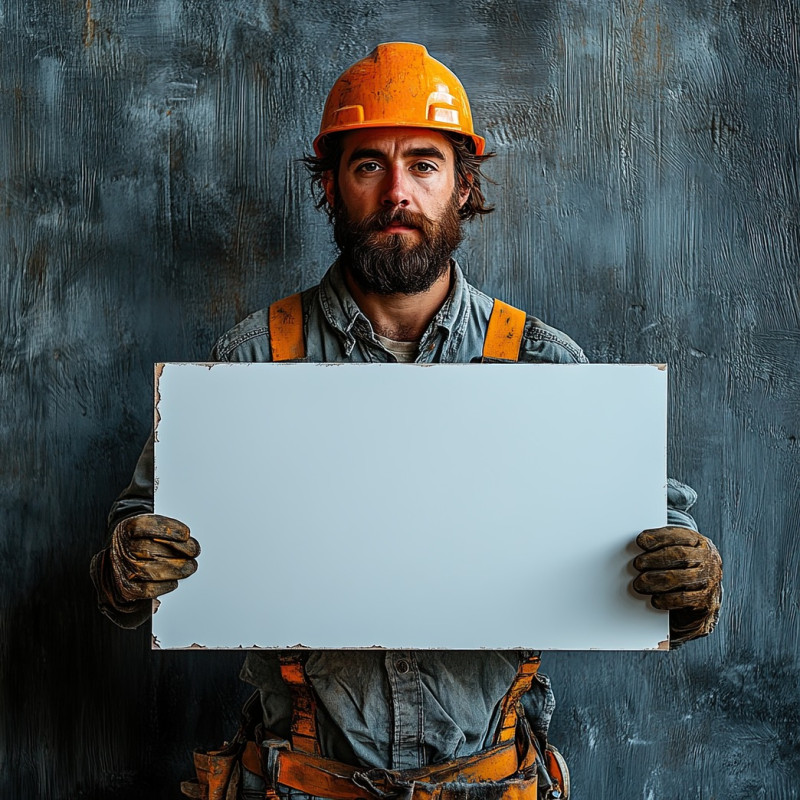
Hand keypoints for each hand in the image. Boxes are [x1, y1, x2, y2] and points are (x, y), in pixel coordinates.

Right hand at [109, 514, 199, 602]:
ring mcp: (122, 569)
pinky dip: (164, 586)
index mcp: (127, 529)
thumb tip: (190, 544)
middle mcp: (122, 549)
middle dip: (178, 551)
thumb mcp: (151, 529)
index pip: (142, 526)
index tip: (186, 534)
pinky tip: (174, 581)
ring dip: (176, 570)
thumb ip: (169, 532)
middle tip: (194, 552)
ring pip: (150, 571)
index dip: (167, 529)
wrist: (120, 564)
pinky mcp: (127, 588)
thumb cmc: (142, 543)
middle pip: (149, 550)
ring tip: (190, 567)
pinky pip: (147, 590)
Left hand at [632, 527, 721, 644]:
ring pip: (681, 578)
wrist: (703, 597)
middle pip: (680, 556)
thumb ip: (661, 547)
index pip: (678, 536)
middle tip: (637, 564)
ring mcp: (709, 580)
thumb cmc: (682, 570)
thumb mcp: (677, 553)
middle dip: (656, 559)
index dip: (659, 538)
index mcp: (699, 542)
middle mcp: (708, 559)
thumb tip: (634, 547)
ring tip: (639, 584)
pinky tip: (655, 599)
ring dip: (656, 580)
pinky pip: (685, 599)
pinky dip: (667, 599)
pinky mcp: (706, 601)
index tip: (640, 541)